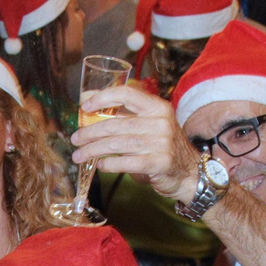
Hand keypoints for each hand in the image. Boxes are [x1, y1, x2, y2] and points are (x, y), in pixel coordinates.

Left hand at [70, 85, 202, 205]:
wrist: (189, 172)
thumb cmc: (163, 146)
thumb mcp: (150, 124)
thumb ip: (126, 116)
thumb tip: (88, 105)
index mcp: (157, 107)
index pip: (126, 94)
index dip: (103, 98)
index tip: (85, 107)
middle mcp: (160, 122)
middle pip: (116, 124)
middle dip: (90, 132)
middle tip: (75, 139)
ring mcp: (161, 142)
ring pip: (117, 144)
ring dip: (93, 150)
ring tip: (80, 155)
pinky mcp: (159, 162)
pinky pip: (127, 162)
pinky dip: (110, 164)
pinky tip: (100, 165)